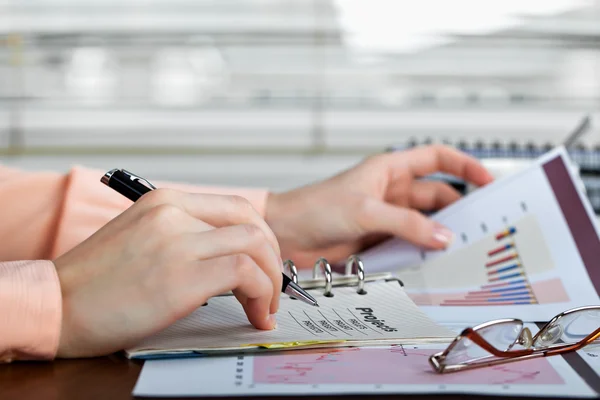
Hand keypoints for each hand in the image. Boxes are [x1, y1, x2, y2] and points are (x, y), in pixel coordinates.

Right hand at [53, 189, 281, 357]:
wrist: (55, 306)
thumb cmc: (95, 282)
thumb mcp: (141, 238)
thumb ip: (182, 235)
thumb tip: (226, 254)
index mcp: (165, 201)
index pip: (235, 207)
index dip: (260, 237)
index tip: (265, 263)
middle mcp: (174, 213)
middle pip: (252, 222)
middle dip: (272, 257)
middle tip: (273, 287)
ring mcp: (178, 241)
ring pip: (255, 246)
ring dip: (271, 280)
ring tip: (265, 307)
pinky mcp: (181, 276)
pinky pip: (245, 274)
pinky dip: (261, 295)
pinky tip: (255, 315)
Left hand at [265, 145, 493, 267]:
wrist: (285, 234)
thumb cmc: (314, 207)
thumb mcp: (365, 210)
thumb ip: (406, 223)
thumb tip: (443, 237)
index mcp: (390, 170)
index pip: (436, 159)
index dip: (464, 166)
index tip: (489, 182)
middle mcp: (391, 191)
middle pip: (437, 196)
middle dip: (459, 208)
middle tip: (483, 226)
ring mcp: (387, 217)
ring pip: (426, 223)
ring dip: (442, 234)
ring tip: (465, 248)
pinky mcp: (380, 240)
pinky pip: (410, 243)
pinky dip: (424, 251)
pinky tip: (436, 262)